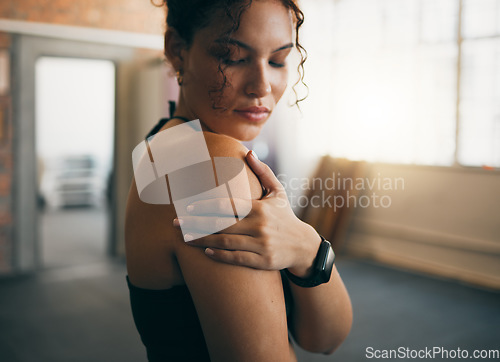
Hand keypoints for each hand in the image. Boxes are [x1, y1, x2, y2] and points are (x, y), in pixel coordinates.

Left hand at [173, 150, 321, 276]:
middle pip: (221, 225)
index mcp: (259, 208)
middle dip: (196, 224)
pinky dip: (220, 256)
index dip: (205, 207)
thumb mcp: (278, 192)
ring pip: (225, 243)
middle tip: (175, 224)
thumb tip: (248, 152)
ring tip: (184, 239)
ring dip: (202, 241)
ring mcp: (261, 245)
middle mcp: (259, 226)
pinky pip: (237, 259)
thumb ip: (263, 172)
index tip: (187, 207)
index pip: (227, 206)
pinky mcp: (263, 261)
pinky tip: (206, 252)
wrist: (303, 246)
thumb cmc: (285, 216)